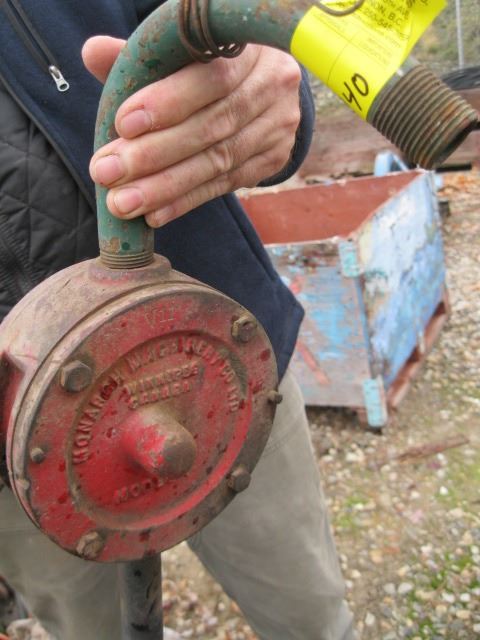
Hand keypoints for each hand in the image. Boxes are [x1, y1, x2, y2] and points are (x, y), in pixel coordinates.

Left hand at [82, 36, 300, 227]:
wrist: (264, 87)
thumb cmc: (209, 65)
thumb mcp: (178, 53)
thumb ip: (141, 56)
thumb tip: (93, 53)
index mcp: (248, 47)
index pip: (211, 77)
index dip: (168, 102)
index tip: (122, 125)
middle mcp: (271, 84)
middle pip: (211, 127)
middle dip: (154, 154)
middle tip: (107, 173)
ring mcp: (277, 126)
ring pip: (217, 162)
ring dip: (165, 187)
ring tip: (123, 203)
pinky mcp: (273, 160)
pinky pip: (225, 185)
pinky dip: (186, 200)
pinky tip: (154, 214)